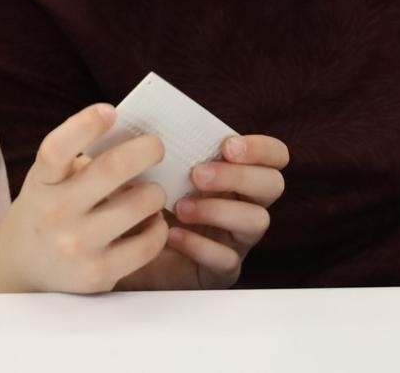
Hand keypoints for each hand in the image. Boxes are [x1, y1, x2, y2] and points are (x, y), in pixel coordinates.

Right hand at [0, 104, 169, 293]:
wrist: (20, 271)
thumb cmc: (45, 211)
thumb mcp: (48, 180)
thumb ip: (82, 160)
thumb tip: (137, 140)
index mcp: (41, 182)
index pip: (57, 148)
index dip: (86, 125)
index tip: (111, 111)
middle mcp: (55, 213)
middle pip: (113, 169)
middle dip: (147, 149)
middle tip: (155, 146)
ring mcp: (77, 246)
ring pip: (141, 203)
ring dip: (156, 192)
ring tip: (151, 192)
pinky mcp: (98, 274)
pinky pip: (149, 243)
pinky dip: (159, 227)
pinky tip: (151, 221)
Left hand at [117, 133, 288, 290]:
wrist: (125, 249)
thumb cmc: (144, 200)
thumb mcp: (153, 171)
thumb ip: (163, 148)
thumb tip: (154, 128)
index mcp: (237, 174)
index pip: (275, 157)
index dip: (261, 149)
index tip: (226, 146)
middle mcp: (246, 204)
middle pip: (273, 185)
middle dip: (238, 176)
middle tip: (198, 174)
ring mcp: (237, 239)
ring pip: (257, 221)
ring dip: (219, 209)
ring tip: (180, 207)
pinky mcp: (221, 270)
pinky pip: (227, 259)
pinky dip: (200, 246)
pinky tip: (172, 236)